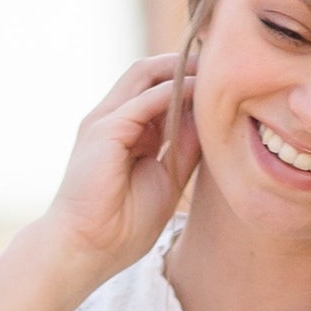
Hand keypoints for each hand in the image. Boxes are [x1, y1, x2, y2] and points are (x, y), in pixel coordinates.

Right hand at [37, 53, 200, 282]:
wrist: (88, 248)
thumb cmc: (123, 224)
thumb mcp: (167, 177)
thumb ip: (184, 148)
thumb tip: (210, 123)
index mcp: (126, 131)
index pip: (155, 89)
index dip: (187, 81)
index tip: (223, 81)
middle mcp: (112, 119)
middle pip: (148, 73)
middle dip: (184, 63)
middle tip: (221, 63)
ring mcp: (105, 121)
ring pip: (144, 76)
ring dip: (179, 68)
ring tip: (212, 67)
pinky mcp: (104, 130)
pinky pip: (143, 101)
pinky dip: (172, 92)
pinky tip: (197, 91)